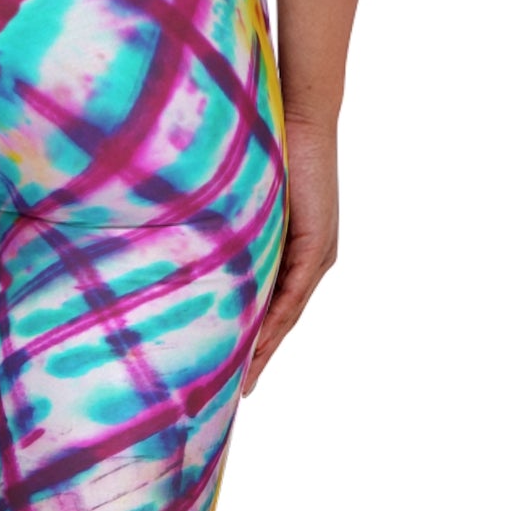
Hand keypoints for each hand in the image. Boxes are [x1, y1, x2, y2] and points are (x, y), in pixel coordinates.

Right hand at [245, 117, 338, 396]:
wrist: (300, 117)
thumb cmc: (269, 149)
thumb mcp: (245, 204)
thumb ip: (230, 231)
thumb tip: (194, 249)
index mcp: (294, 252)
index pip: (273, 307)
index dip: (255, 342)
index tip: (234, 372)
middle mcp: (311, 260)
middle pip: (283, 322)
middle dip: (260, 358)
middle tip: (237, 393)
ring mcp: (316, 255)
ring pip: (288, 316)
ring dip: (266, 350)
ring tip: (243, 382)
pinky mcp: (314, 246)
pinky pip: (292, 294)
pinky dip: (274, 323)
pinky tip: (258, 346)